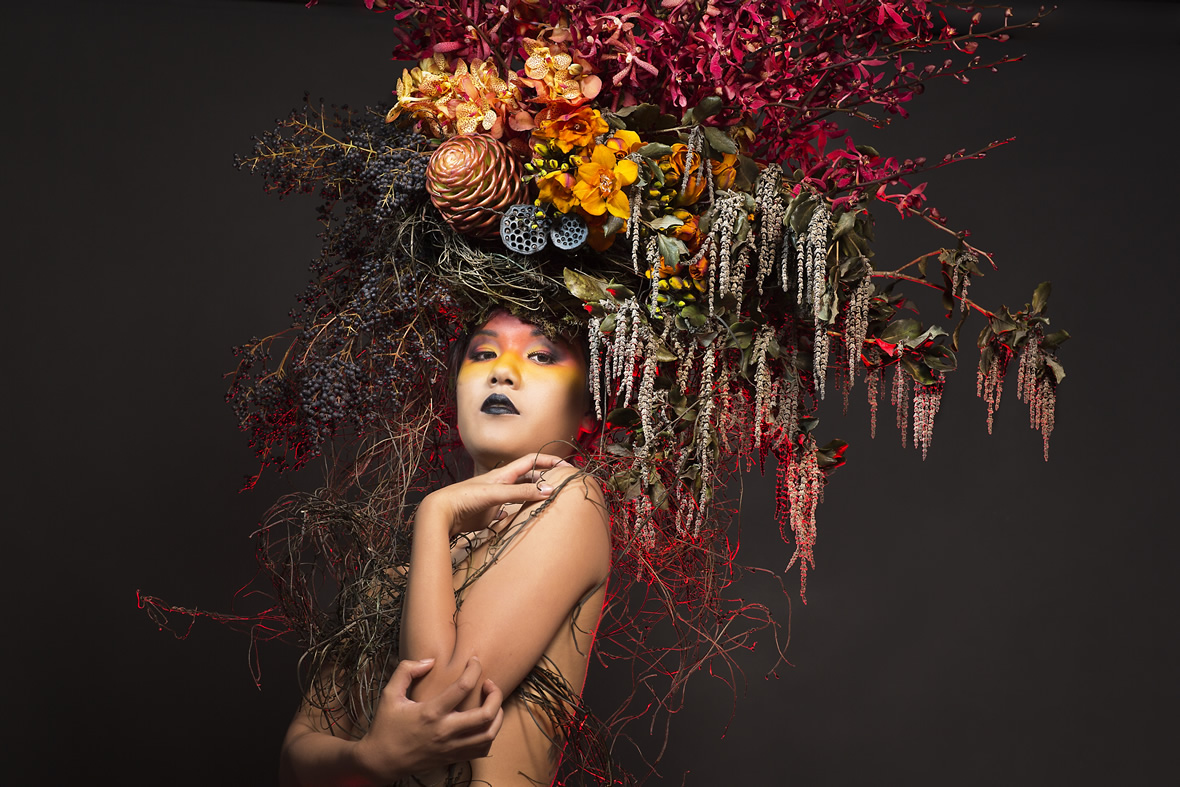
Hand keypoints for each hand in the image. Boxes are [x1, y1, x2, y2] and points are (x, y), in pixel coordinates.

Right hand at [353, 657, 503, 780]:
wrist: (381, 762)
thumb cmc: (385, 726)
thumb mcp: (389, 694)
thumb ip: (406, 671)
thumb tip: (430, 661)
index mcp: (430, 713)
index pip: (463, 687)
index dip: (474, 669)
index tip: (474, 660)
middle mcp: (445, 731)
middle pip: (486, 714)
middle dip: (495, 694)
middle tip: (490, 684)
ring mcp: (451, 748)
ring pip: (489, 734)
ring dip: (497, 715)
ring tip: (492, 702)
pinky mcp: (453, 758)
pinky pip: (482, 749)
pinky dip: (490, 734)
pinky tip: (484, 723)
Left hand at [419, 453, 572, 536]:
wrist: (443, 513)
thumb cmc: (465, 497)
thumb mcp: (496, 493)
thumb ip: (521, 493)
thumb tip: (549, 491)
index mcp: (504, 473)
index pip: (532, 461)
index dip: (549, 460)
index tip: (567, 466)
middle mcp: (502, 483)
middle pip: (530, 477)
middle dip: (546, 478)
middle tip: (563, 485)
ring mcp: (497, 498)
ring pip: (522, 493)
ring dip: (535, 495)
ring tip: (551, 500)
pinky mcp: (492, 513)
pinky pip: (512, 510)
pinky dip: (522, 511)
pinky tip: (527, 517)